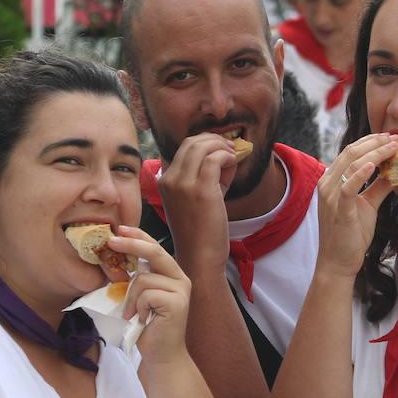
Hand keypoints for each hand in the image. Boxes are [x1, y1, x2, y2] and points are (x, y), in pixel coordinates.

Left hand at [107, 227, 190, 362]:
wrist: (161, 355)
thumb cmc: (148, 327)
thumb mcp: (140, 297)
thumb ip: (137, 278)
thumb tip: (116, 256)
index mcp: (172, 274)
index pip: (155, 248)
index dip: (138, 236)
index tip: (119, 229)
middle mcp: (180, 279)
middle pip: (154, 252)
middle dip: (131, 244)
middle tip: (111, 241)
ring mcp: (181, 290)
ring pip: (143, 278)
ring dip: (131, 298)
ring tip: (133, 314)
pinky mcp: (177, 303)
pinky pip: (147, 295)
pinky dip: (138, 308)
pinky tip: (143, 319)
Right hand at [157, 134, 239, 274]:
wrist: (198, 257)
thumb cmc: (200, 232)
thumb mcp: (195, 199)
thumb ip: (207, 176)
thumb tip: (225, 155)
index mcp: (164, 181)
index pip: (182, 148)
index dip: (203, 143)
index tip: (219, 148)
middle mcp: (169, 180)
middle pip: (190, 142)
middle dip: (213, 139)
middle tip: (229, 146)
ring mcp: (183, 184)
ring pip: (201, 146)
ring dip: (221, 145)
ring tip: (233, 153)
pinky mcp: (201, 191)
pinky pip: (214, 158)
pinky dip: (226, 155)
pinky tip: (233, 162)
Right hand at [316, 134, 397, 277]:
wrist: (338, 262)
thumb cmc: (351, 235)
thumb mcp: (368, 205)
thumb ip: (378, 187)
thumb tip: (395, 172)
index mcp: (332, 181)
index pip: (350, 152)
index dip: (371, 142)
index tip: (390, 137)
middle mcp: (327, 185)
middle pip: (351, 153)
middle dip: (375, 142)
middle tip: (395, 137)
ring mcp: (331, 197)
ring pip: (350, 165)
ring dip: (374, 153)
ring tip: (392, 146)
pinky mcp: (339, 211)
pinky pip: (348, 189)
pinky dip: (361, 174)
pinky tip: (375, 165)